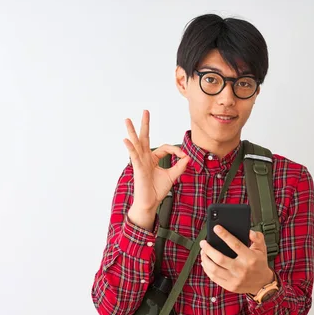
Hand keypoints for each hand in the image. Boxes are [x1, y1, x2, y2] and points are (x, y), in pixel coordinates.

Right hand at [123, 110, 189, 227]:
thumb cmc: (156, 190)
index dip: (176, 150)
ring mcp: (140, 162)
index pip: (165, 148)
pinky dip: (130, 148)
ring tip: (127, 120)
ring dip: (132, 131)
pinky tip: (126, 140)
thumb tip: (187, 157)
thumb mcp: (172, 176)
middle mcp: (145, 158)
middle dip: (146, 124)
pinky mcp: (138, 168)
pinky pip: (134, 156)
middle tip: (145, 111)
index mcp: (152, 159)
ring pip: (136, 143)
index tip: (184, 156)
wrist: (149, 203)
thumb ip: (179, 167)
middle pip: (145, 138)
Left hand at [199, 226, 274, 293]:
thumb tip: (248, 232)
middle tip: (203, 243)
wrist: (263, 283)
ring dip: (205, 259)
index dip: (224, 235)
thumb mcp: (262, 248)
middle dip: (208, 249)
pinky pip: (214, 278)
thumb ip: (257, 237)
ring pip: (214, 269)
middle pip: (220, 258)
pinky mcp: (230, 286)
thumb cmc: (260, 263)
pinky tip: (205, 262)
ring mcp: (235, 279)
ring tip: (203, 252)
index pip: (235, 245)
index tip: (216, 228)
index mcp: (250, 258)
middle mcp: (241, 269)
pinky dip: (207, 269)